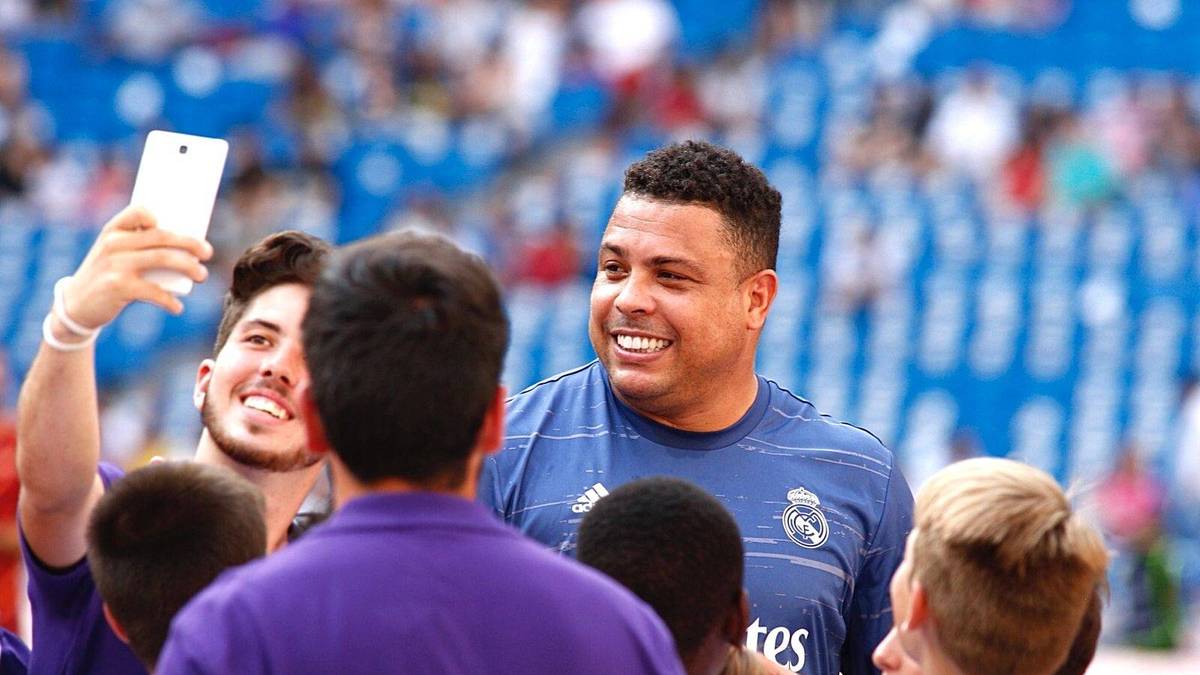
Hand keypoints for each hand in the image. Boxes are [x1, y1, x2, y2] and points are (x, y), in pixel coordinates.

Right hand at [61, 205, 212, 328]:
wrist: (75, 306)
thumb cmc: (105, 276)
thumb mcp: (112, 254)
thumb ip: (136, 244)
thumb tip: (183, 243)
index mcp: (113, 231)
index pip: (138, 211)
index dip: (161, 215)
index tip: (183, 227)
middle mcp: (113, 243)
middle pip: (161, 237)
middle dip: (190, 243)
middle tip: (208, 252)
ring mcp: (115, 264)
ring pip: (162, 259)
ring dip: (189, 267)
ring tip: (202, 275)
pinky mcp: (118, 287)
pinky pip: (153, 291)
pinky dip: (170, 300)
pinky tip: (178, 307)